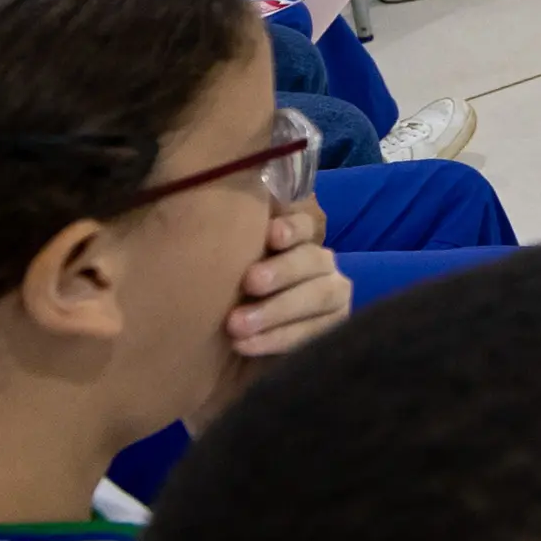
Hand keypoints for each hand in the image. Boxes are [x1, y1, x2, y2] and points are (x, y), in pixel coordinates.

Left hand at [223, 199, 348, 362]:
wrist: (217, 351)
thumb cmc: (211, 298)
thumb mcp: (210, 266)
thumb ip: (215, 240)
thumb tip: (207, 189)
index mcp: (290, 241)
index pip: (304, 224)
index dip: (292, 228)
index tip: (270, 234)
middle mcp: (316, 263)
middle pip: (313, 259)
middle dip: (282, 271)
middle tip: (248, 284)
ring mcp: (330, 294)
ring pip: (323, 294)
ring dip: (280, 309)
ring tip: (237, 327)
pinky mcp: (333, 327)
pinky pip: (319, 330)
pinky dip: (282, 338)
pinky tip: (247, 346)